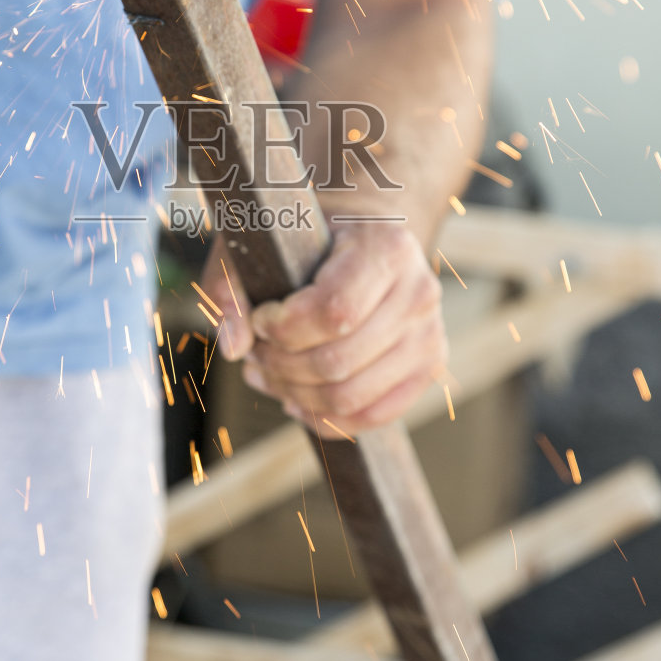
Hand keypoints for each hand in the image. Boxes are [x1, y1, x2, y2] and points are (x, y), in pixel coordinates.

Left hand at [202, 225, 446, 434]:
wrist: (363, 243)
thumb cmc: (306, 242)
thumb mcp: (257, 244)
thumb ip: (231, 287)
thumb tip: (233, 347)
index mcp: (387, 247)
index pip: (335, 312)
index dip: (285, 329)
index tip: (261, 320)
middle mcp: (419, 291)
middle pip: (339, 360)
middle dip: (282, 365)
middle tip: (257, 353)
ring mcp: (429, 334)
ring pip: (351, 395)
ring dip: (295, 394)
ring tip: (269, 374)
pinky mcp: (428, 368)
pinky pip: (373, 416)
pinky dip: (324, 418)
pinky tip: (295, 399)